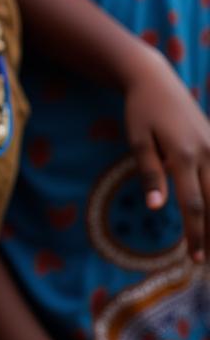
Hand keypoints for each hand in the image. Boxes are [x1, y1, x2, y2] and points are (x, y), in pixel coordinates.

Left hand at [124, 49, 209, 261]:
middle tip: (209, 260)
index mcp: (184, 155)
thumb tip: (157, 208)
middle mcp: (208, 153)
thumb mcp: (137, 138)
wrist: (156, 79)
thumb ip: (149, 172)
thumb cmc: (140, 110)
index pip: (193, 205)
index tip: (195, 257)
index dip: (195, 233)